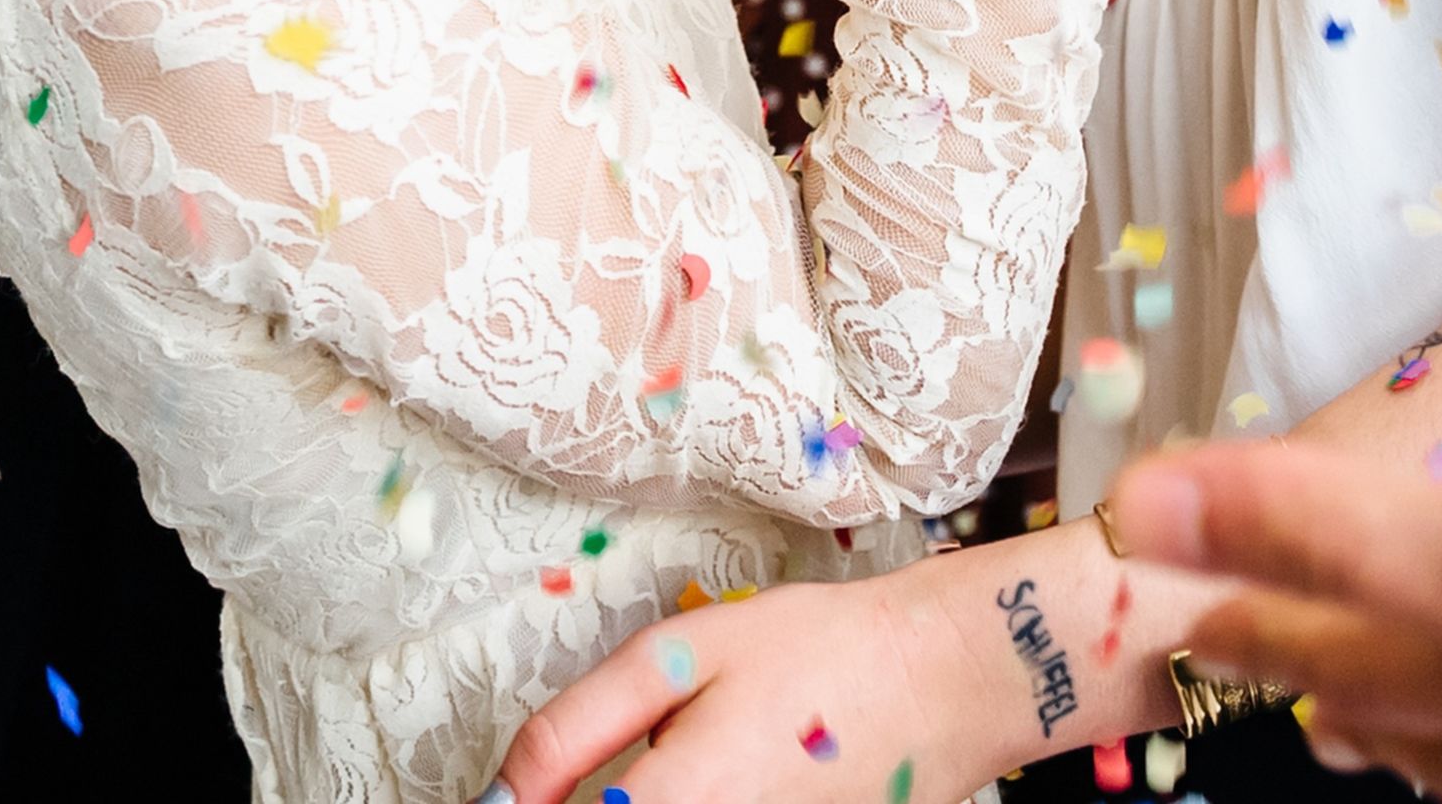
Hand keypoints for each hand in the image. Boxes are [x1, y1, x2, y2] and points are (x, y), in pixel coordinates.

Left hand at [494, 570, 987, 803]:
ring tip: (688, 768)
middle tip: (628, 761)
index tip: (519, 793)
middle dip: (599, 800)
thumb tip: (501, 795)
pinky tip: (737, 775)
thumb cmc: (820, 653)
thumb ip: (574, 728)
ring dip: (653, 802)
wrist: (940, 681)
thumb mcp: (682, 653)